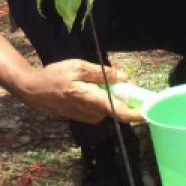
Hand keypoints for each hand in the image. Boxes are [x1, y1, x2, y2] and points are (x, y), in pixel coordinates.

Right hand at [18, 60, 143, 123]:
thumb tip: (123, 77)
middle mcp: (93, 113)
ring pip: (110, 106)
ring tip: (96, 80)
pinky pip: (102, 107)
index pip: (121, 112)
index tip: (152, 109)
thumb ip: (101, 73)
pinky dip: (102, 98)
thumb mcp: (77, 67)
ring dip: (111, 94)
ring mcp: (89, 117)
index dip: (138, 113)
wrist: (34, 91)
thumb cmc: (54, 77)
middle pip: (119, 107)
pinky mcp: (85, 117)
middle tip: (120, 77)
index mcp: (93, 100)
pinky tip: (90, 87)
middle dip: (123, 93)